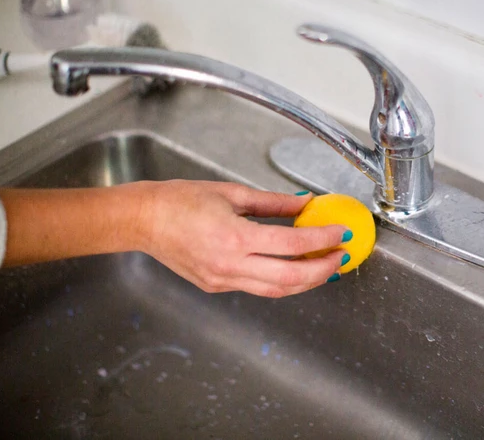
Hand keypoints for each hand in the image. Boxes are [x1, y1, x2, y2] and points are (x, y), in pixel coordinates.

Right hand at [139, 180, 347, 296]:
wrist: (143, 221)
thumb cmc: (180, 201)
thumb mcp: (231, 193)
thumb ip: (273, 202)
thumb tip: (303, 203)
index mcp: (235, 237)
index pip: (292, 243)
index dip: (322, 239)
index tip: (340, 233)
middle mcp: (230, 264)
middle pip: (290, 277)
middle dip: (322, 269)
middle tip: (341, 257)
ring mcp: (223, 280)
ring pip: (276, 290)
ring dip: (306, 281)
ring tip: (325, 267)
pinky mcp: (217, 286)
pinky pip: (257, 288)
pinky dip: (282, 281)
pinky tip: (294, 269)